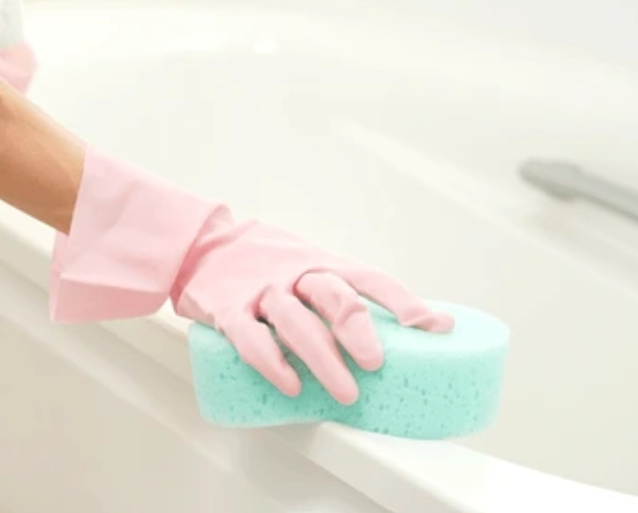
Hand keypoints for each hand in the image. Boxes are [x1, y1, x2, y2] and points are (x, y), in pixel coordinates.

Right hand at [171, 213, 453, 404]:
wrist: (201, 245)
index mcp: (323, 262)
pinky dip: (272, 362)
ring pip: (296, 322)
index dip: (404, 301)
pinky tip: (291, 385)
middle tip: (376, 364)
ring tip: (345, 392)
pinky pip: (250, 337)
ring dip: (323, 358)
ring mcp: (262, 290)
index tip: (435, 327)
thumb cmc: (266, 263)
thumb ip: (341, 292)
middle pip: (334, 296)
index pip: (370, 278)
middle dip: (359, 331)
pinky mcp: (227, 308)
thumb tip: (395, 333)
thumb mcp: (307, 264)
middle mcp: (296, 272)